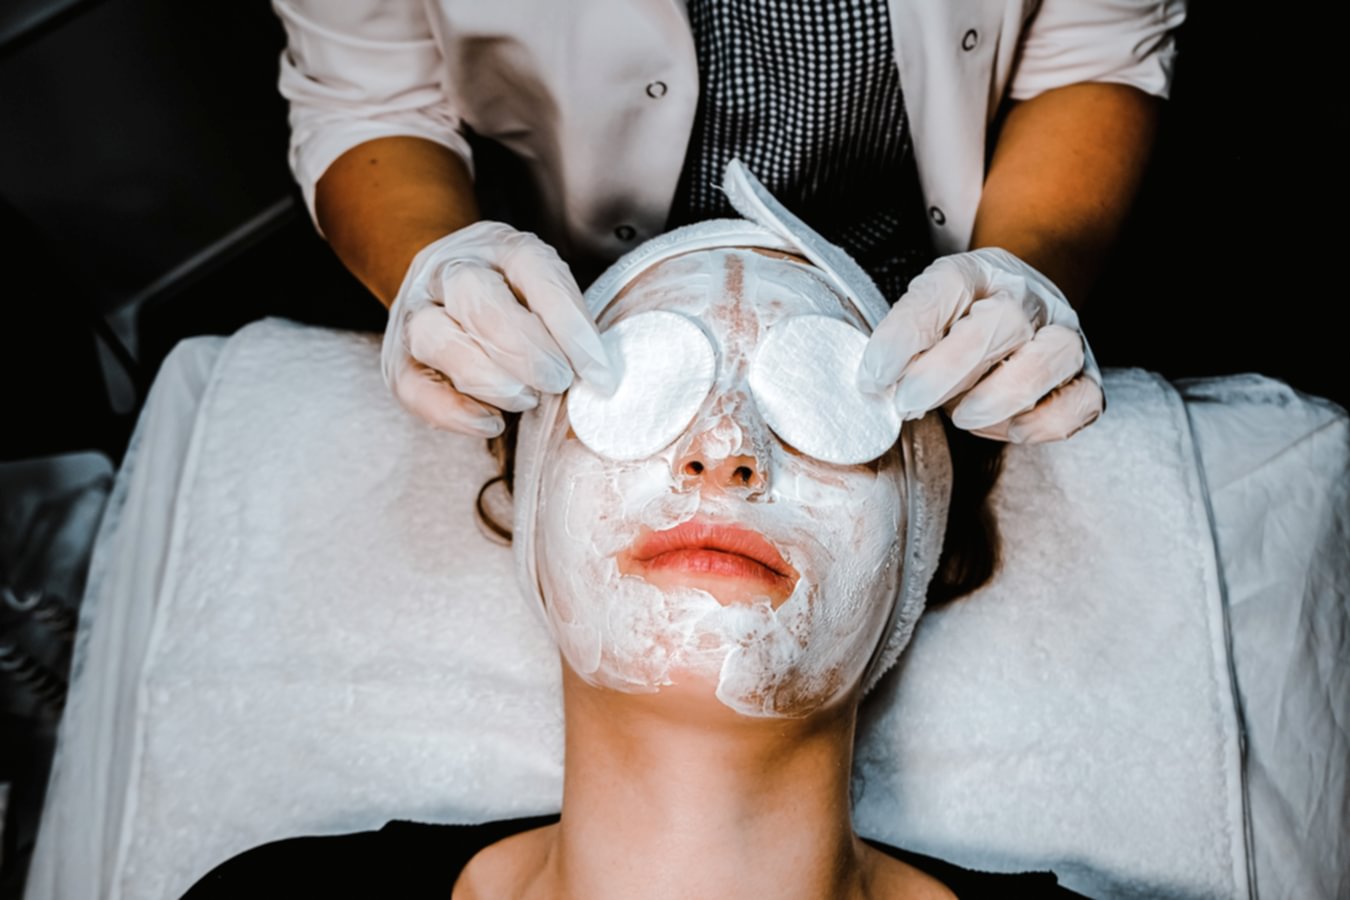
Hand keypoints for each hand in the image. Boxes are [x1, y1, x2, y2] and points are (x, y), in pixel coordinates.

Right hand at [381, 221, 616, 435]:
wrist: (445, 288)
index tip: (600, 374)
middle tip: (558, 381)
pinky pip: (415, 387)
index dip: (571, 327)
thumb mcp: (545, 291)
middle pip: (477, 298)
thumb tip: (597, 380)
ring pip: (437, 337)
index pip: (535, 272)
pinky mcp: (397, 359)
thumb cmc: (513, 298)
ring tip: (525, 399)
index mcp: (499, 245)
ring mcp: (415, 311)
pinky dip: (455, 411)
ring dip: (489, 377)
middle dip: (525, 349)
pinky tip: (491, 423)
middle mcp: (449, 270)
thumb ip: (566, 326)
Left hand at [858, 248, 1102, 442]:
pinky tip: (1009, 427)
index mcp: (977, 272)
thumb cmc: (961, 322)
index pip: (943, 289)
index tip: (875, 376)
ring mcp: (1065, 334)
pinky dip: (1042, 422)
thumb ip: (904, 342)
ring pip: (1049, 357)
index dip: (905, 334)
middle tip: (909, 404)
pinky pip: (1079, 402)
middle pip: (1001, 322)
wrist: (1020, 308)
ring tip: (962, 416)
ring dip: (997, 397)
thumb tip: (879, 384)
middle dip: (946, 373)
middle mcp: (1028, 296)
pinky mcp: (1087, 377)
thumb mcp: (925, 316)